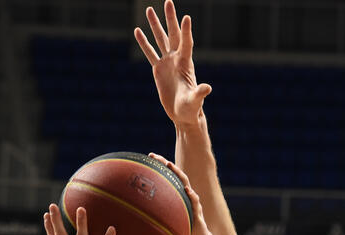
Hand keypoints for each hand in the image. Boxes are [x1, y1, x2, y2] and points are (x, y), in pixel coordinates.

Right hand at [135, 0, 211, 127]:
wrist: (183, 114)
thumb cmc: (191, 108)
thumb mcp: (195, 101)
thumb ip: (200, 93)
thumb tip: (207, 88)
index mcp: (186, 64)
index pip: (186, 43)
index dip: (186, 31)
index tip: (186, 17)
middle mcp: (177, 59)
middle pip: (173, 34)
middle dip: (170, 18)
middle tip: (168, 1)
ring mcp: (167, 63)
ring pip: (160, 39)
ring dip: (155, 25)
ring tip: (148, 9)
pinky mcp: (158, 69)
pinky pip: (150, 52)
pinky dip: (144, 42)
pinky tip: (137, 30)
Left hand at [147, 152, 213, 234]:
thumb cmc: (180, 231)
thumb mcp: (165, 223)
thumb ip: (154, 217)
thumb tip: (132, 217)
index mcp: (176, 196)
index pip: (167, 177)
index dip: (159, 166)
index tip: (148, 157)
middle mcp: (184, 195)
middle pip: (175, 175)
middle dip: (165, 164)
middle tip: (154, 156)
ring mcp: (191, 202)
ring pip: (185, 183)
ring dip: (177, 173)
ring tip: (169, 166)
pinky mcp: (198, 212)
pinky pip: (195, 202)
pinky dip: (192, 195)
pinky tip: (187, 191)